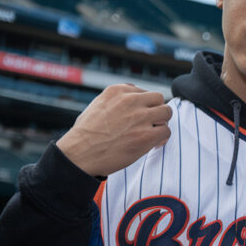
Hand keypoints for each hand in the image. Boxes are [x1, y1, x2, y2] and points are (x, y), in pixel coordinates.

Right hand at [56, 84, 172, 176]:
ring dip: (161, 122)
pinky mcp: (146, 135)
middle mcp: (130, 100)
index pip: (143, 92)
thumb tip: (135, 97)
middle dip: (156, 110)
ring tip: (151, 132)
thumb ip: (117, 100)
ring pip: (166, 112)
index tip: (139, 116)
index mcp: (117, 91)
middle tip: (149, 124)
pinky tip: (152, 144)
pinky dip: (161, 138)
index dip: (143, 105)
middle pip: (158, 98)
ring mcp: (140, 117)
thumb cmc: (86, 134)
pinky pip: (166, 131)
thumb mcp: (97, 105)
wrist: (78, 154)